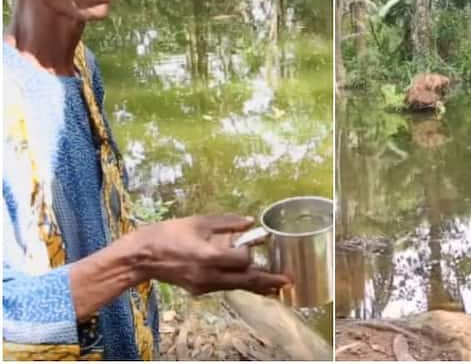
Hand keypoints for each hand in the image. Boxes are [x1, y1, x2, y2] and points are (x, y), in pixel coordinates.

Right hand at [132, 214, 290, 295]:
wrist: (141, 257)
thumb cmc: (168, 234)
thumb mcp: (198, 222)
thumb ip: (227, 222)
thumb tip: (250, 222)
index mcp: (209, 257)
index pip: (242, 260)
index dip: (249, 251)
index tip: (249, 242)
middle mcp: (209, 275)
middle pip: (246, 281)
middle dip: (268, 281)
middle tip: (287, 281)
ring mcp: (203, 285)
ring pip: (237, 287)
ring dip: (257, 285)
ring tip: (276, 286)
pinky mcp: (199, 290)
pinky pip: (225, 287)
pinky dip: (240, 284)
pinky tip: (252, 284)